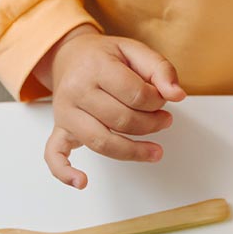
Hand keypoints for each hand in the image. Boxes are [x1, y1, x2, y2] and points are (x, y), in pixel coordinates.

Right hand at [34, 25, 185, 187]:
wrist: (69, 56)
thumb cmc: (104, 57)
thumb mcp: (135, 51)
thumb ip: (160, 69)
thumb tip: (177, 95)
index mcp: (95, 67)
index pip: (136, 94)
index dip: (157, 102)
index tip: (162, 100)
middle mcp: (76, 90)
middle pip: (122, 121)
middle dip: (151, 125)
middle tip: (164, 121)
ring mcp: (66, 113)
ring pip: (102, 142)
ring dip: (134, 151)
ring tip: (155, 151)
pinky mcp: (60, 130)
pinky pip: (55, 154)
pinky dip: (65, 172)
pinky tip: (82, 182)